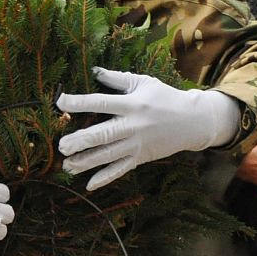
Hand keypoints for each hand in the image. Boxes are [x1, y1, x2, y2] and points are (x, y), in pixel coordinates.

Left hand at [57, 68, 240, 190]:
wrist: (194, 121)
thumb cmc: (165, 98)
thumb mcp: (144, 83)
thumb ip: (117, 78)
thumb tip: (93, 70)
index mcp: (132, 104)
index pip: (102, 102)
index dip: (81, 102)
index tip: (61, 102)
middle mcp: (133, 126)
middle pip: (104, 134)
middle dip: (82, 140)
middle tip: (61, 145)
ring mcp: (138, 144)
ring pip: (109, 155)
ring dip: (86, 161)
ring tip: (66, 165)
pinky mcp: (141, 157)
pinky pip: (121, 170)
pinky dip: (105, 178)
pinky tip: (88, 185)